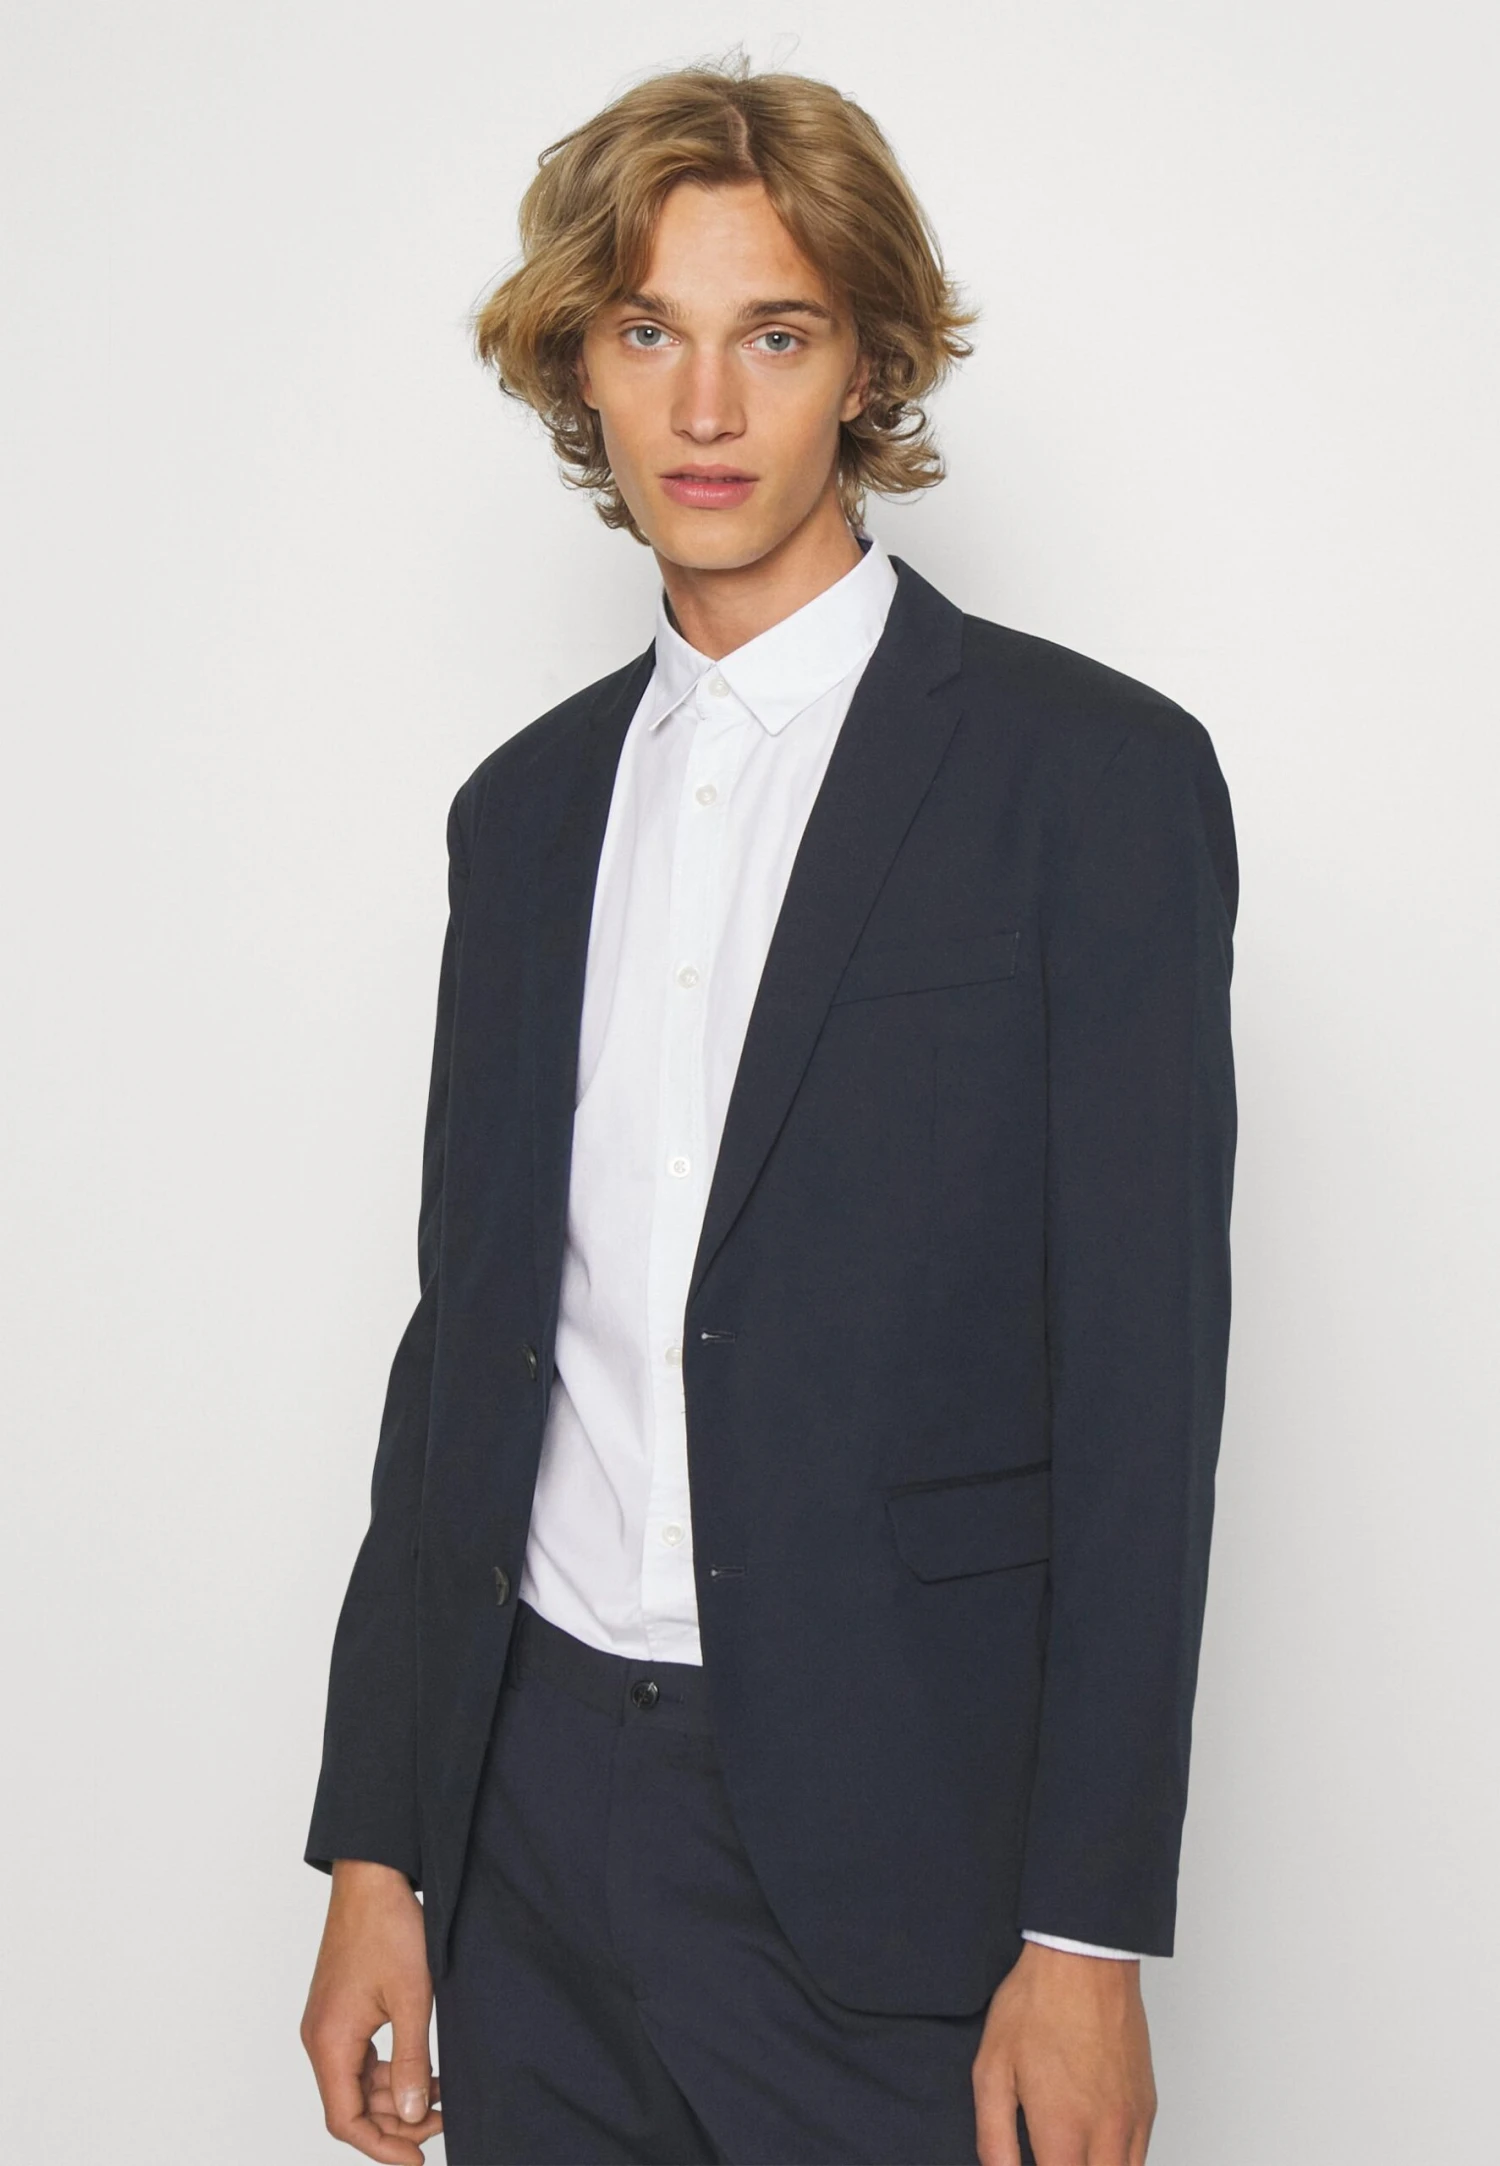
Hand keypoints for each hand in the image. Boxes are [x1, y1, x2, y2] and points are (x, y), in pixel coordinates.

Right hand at [300, 1859, 444, 2161]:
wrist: (372, 1876)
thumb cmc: (388, 1927)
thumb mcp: (413, 1997)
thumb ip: (413, 2060)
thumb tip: (414, 2115)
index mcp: (329, 2041)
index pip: (345, 2119)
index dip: (381, 2146)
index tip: (417, 2160)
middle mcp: (320, 2038)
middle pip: (352, 2105)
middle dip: (397, 2121)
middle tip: (444, 2120)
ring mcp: (329, 2024)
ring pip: (359, 2083)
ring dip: (396, 2095)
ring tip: (442, 2093)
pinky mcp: (341, 2010)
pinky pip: (362, 2058)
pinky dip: (391, 2069)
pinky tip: (423, 2068)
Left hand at [972, 1941, 1155, 2164]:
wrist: (1084, 1959)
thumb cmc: (1036, 2006)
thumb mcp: (991, 2070)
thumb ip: (994, 2139)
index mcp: (1063, 2132)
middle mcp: (1105, 2135)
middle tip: (1046, 2157)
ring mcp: (1132, 2122)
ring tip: (1066, 2152)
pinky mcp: (1147, 2105)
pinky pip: (1139, 2159)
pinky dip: (1117, 2164)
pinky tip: (1092, 2150)